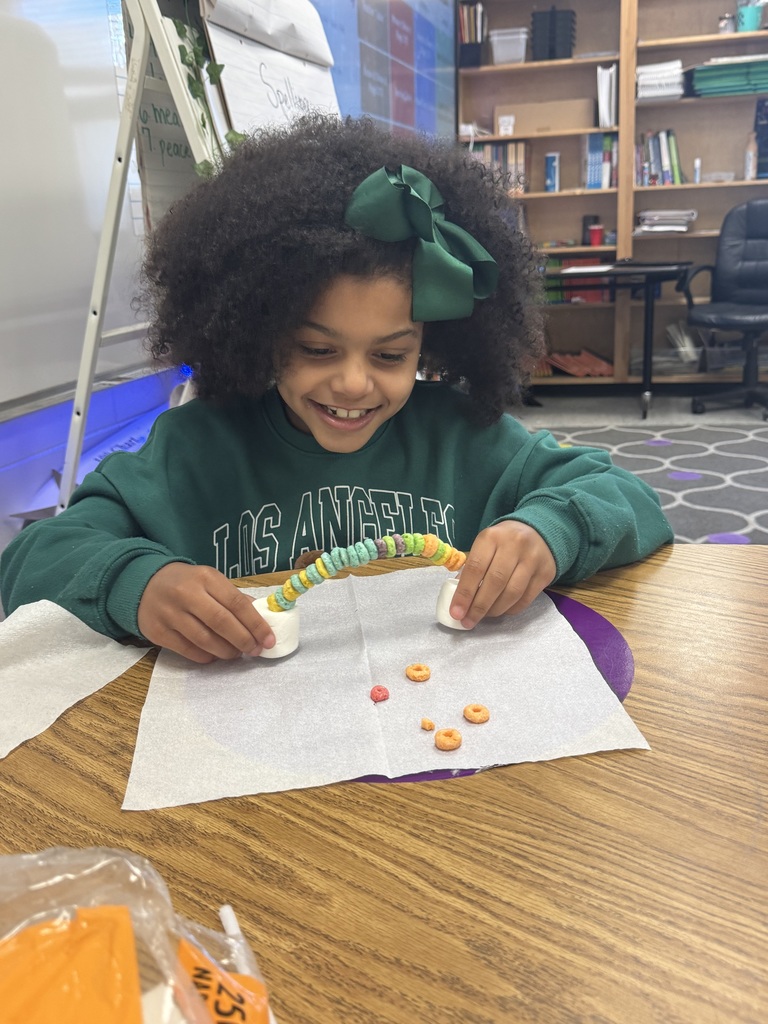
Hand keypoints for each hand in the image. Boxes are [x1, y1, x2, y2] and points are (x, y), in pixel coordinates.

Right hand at [137, 563, 275, 662]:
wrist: (144, 584)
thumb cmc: (186, 583)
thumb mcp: (210, 580)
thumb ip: (234, 597)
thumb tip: (261, 619)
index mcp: (206, 578)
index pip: (237, 603)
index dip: (256, 624)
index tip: (269, 639)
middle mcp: (187, 594)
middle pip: (222, 622)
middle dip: (243, 640)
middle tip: (255, 650)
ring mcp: (170, 613)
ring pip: (205, 639)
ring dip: (226, 651)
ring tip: (236, 653)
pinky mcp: (158, 631)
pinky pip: (187, 650)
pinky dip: (206, 656)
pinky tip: (215, 655)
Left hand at [449, 521, 555, 627]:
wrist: (537, 532)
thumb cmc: (503, 542)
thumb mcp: (484, 546)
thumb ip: (473, 568)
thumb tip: (461, 600)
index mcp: (492, 537)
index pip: (475, 568)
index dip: (464, 593)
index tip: (456, 612)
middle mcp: (514, 545)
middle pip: (495, 582)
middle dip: (479, 606)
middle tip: (468, 621)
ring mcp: (533, 559)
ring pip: (512, 593)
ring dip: (495, 610)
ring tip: (484, 616)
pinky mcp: (546, 573)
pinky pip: (526, 598)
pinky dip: (510, 609)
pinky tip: (501, 610)